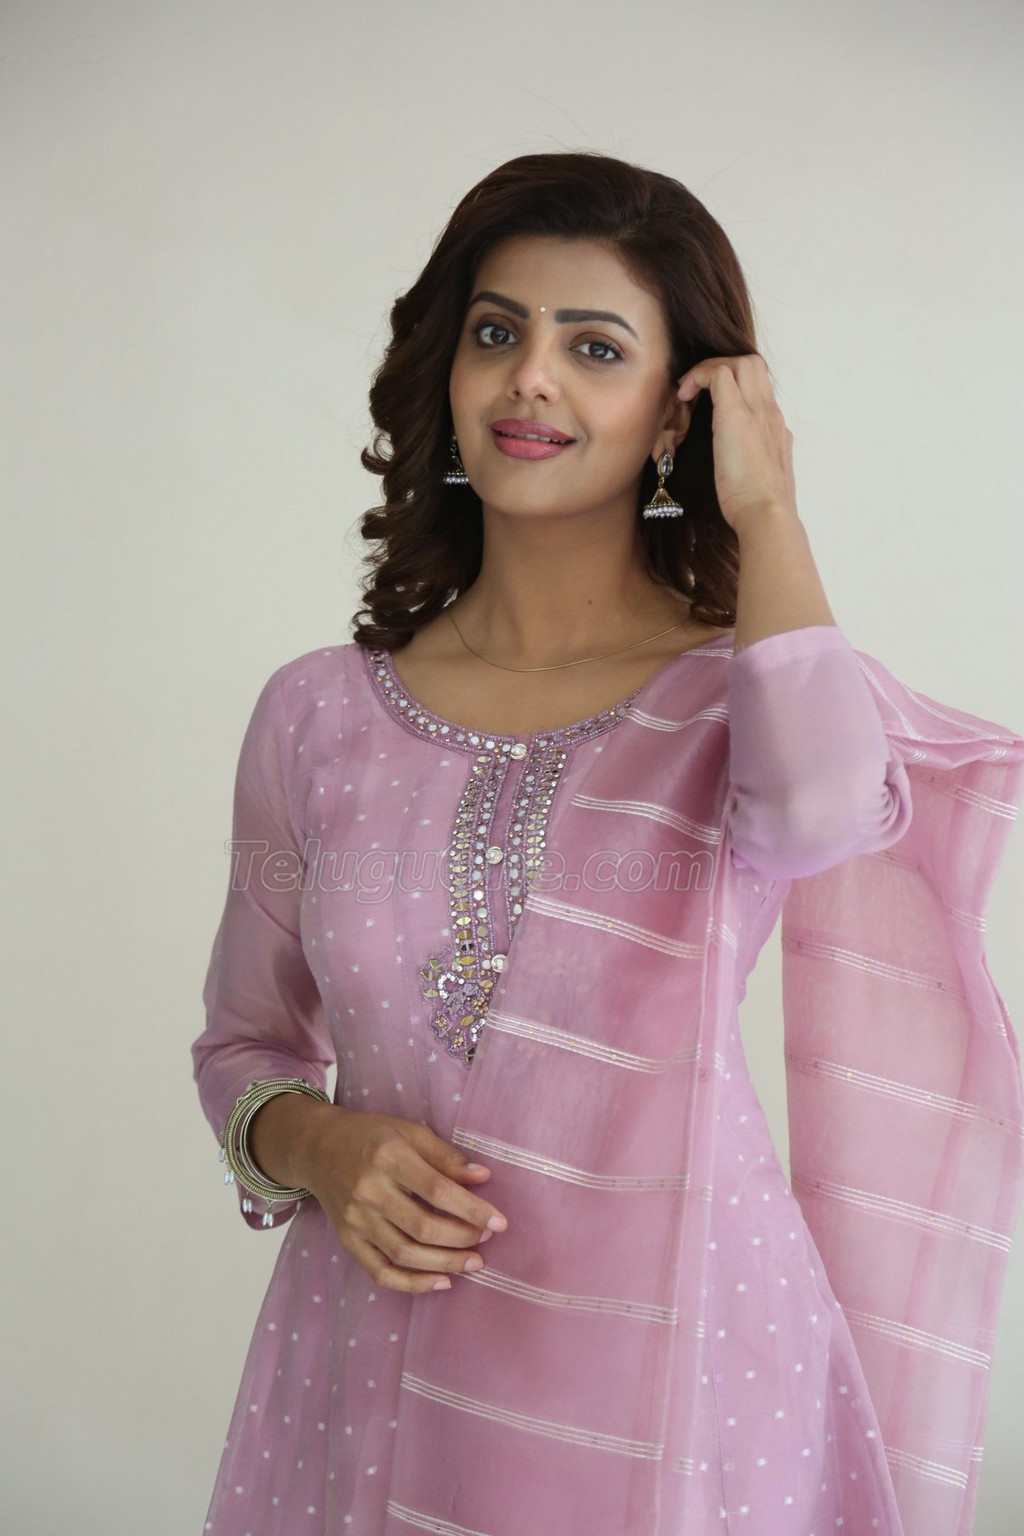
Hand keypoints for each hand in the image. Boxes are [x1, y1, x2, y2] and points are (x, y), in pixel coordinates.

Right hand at [300, 1105, 507, 1293]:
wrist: (317, 1148)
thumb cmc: (371, 1136)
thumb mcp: (410, 1132)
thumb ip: (446, 1156)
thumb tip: (484, 1178)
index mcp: (389, 1157)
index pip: (437, 1190)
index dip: (471, 1209)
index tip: (499, 1222)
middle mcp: (369, 1191)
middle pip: (423, 1227)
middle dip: (462, 1238)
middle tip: (486, 1240)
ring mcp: (355, 1220)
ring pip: (404, 1254)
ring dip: (445, 1263)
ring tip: (473, 1263)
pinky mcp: (348, 1240)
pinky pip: (380, 1272)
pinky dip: (412, 1283)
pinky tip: (440, 1282)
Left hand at [677, 354, 797, 535]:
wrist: (767, 515)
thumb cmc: (758, 508)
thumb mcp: (758, 479)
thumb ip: (751, 463)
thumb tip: (736, 463)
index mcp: (775, 429)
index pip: (759, 388)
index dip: (734, 385)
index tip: (709, 402)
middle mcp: (770, 414)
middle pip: (754, 366)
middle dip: (723, 368)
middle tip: (698, 389)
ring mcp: (757, 411)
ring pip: (741, 362)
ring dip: (711, 369)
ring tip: (688, 391)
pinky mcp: (737, 414)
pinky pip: (719, 374)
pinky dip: (699, 377)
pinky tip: (684, 395)